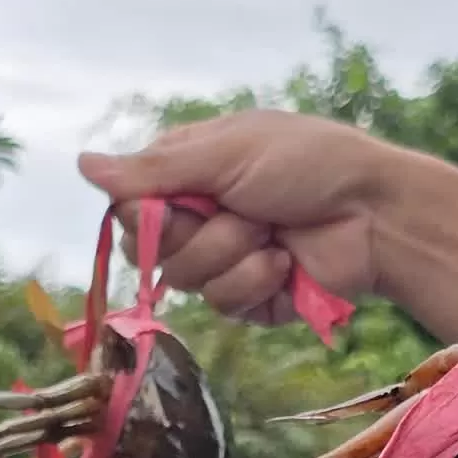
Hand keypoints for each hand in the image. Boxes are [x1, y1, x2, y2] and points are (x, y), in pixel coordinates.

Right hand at [76, 110, 400, 323]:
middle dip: (196, 235)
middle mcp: (200, 215)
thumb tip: (81, 166)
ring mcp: (224, 258)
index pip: (129, 205)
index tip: (178, 203)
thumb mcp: (228, 153)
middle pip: (148, 249)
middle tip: (238, 212)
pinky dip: (256, 282)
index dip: (145, 214)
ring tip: (271, 233)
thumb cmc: (309, 164)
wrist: (376, 214)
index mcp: (188, 171)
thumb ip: (154, 170)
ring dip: (232, 254)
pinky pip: (224, 304)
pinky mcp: (250, 298)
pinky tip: (286, 263)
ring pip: (186, 280)